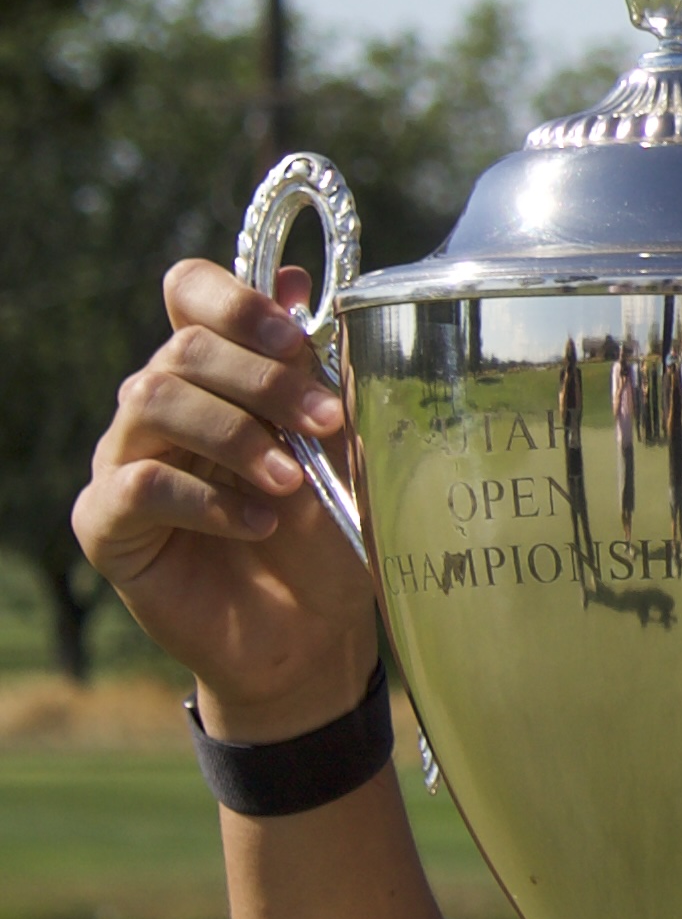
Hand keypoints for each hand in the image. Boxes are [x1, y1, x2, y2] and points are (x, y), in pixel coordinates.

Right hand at [71, 258, 376, 741]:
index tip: (296, 337)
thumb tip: (292, 283)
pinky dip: (207, 499)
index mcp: (215, 375)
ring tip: (291, 482)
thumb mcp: (337, 453)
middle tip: (325, 424)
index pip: (188, 292)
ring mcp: (125, 460)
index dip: (233, 301)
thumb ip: (312, 375)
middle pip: (181, 348)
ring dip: (235, 436)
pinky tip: (258, 523)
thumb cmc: (327, 537)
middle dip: (262, 380)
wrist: (311, 635)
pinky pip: (140, 484)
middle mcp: (158, 406)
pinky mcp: (107, 523)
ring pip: (151, 401)